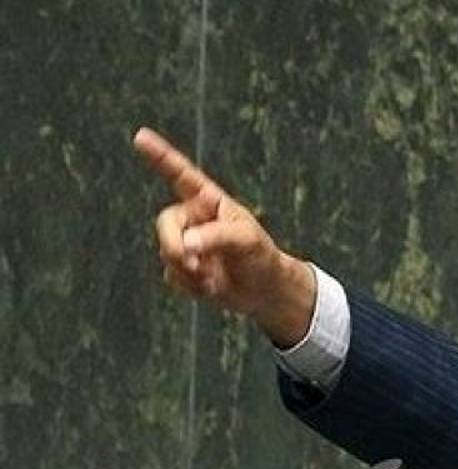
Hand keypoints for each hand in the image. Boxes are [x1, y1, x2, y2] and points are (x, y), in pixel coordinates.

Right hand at [132, 127, 314, 346]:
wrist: (266, 291)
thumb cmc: (261, 257)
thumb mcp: (247, 240)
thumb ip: (216, 237)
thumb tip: (186, 245)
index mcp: (209, 201)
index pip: (181, 175)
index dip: (160, 156)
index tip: (141, 137)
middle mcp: (193, 219)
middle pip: (165, 223)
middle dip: (173, 245)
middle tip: (192, 264)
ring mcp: (186, 243)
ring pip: (166, 252)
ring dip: (188, 270)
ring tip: (213, 278)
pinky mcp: (183, 268)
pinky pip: (172, 275)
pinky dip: (191, 286)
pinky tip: (212, 288)